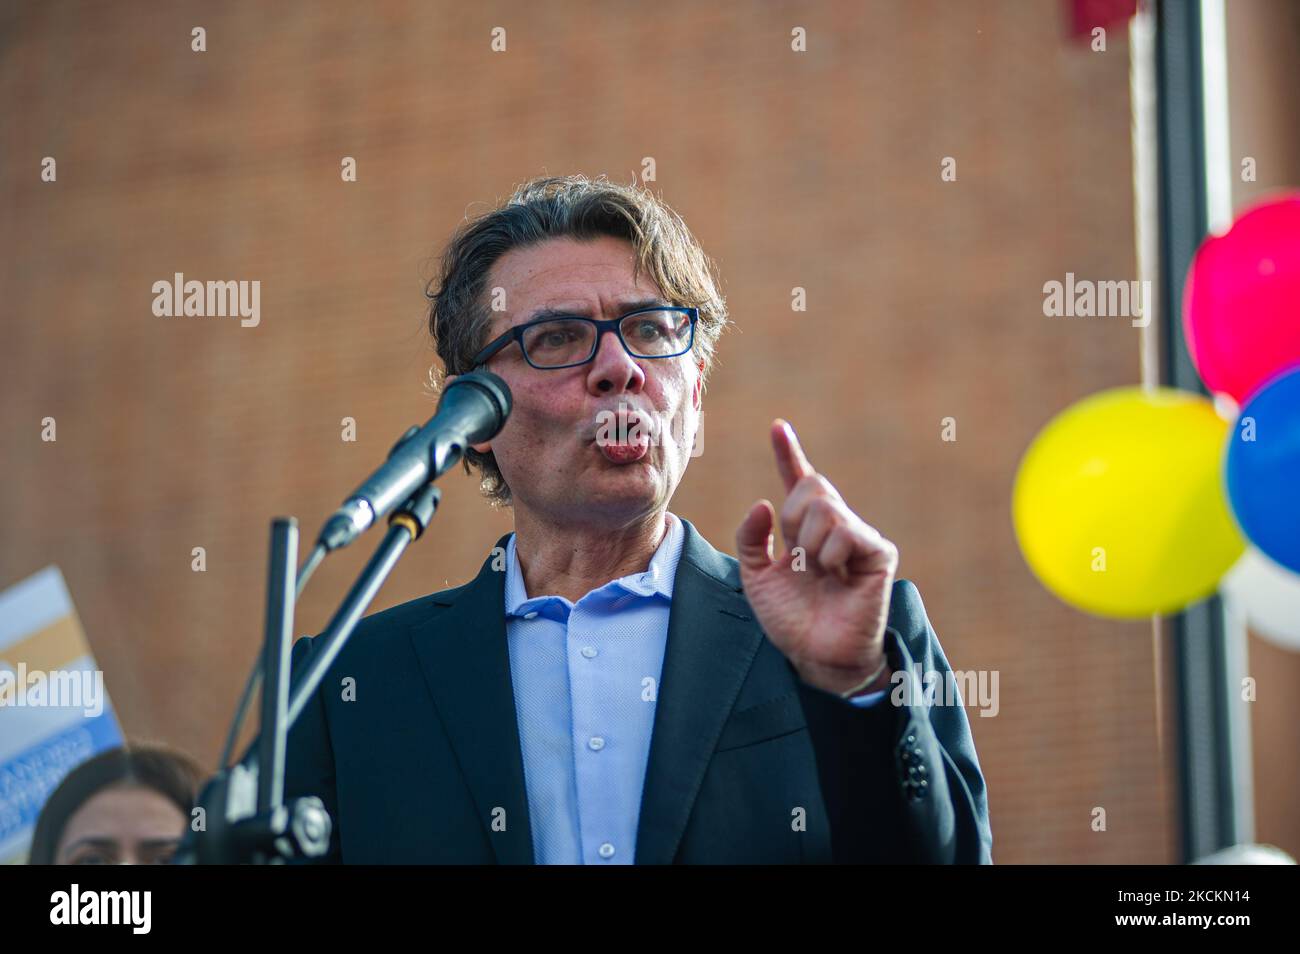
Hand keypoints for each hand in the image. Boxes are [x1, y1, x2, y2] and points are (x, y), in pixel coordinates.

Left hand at [735, 419, 898, 695]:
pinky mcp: (879, 553)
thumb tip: (763, 503)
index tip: (777, 427)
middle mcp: (835, 526)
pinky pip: (845, 532)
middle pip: (812, 486)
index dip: (788, 453)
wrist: (815, 655)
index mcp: (805, 528)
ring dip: (809, 545)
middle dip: (793, 521)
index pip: (798, 481)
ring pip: (825, 508)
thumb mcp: (755, 577)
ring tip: (819, 573)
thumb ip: (750, 539)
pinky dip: (830, 555)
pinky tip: (836, 576)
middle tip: (798, 558)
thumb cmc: (790, 619)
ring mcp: (859, 537)